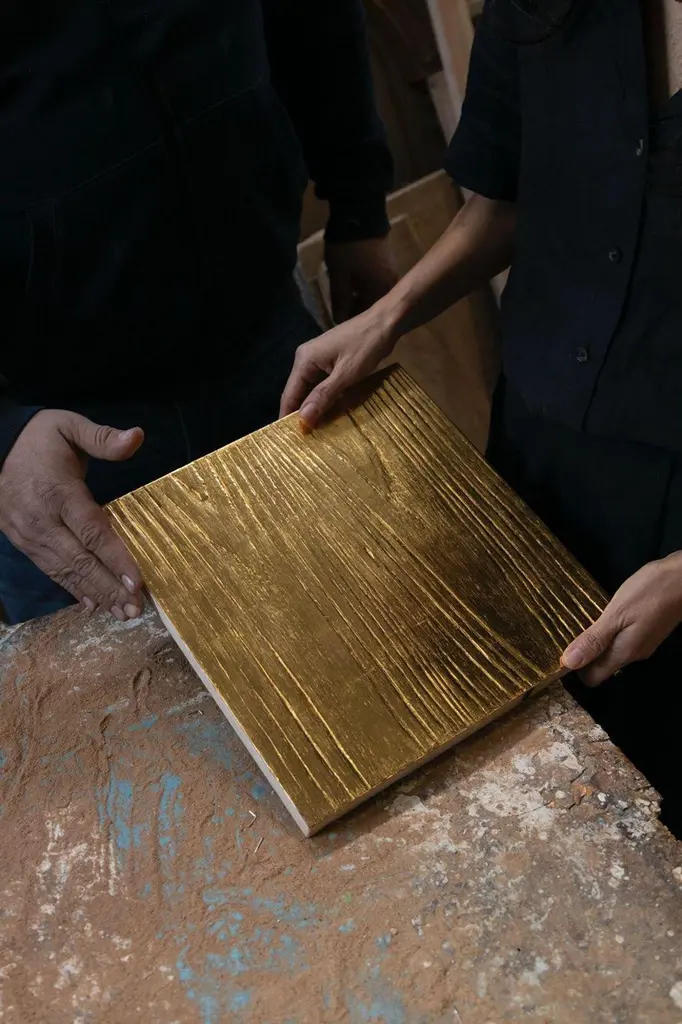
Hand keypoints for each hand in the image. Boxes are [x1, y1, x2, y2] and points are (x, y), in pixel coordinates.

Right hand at [0, 409, 144, 619]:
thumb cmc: (40, 438)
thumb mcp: (70, 426)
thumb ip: (102, 437)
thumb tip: (138, 436)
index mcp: (58, 492)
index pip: (92, 530)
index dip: (115, 558)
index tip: (137, 580)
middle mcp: (42, 519)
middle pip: (80, 560)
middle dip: (109, 587)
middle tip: (135, 610)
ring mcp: (30, 534)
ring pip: (65, 571)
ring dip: (95, 594)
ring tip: (121, 613)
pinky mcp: (23, 542)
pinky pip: (50, 570)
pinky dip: (73, 589)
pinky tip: (93, 605)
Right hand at [280, 302, 396, 428]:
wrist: (386, 322)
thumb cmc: (366, 346)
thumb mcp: (346, 374)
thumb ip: (324, 396)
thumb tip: (303, 420)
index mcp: (304, 360)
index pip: (290, 394)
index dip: (289, 417)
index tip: (290, 439)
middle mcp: (306, 359)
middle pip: (299, 393)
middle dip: (303, 414)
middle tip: (307, 440)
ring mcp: (318, 360)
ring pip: (312, 390)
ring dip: (316, 408)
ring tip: (318, 432)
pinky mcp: (330, 362)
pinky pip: (323, 385)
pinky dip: (327, 398)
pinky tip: (331, 413)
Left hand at [324, 238, 396, 323]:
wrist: (360, 213)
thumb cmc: (347, 248)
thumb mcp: (338, 276)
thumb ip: (340, 301)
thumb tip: (340, 321)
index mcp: (380, 291)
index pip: (366, 316)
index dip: (350, 320)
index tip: (336, 320)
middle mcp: (391, 286)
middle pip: (373, 306)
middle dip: (357, 309)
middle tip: (339, 308)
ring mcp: (393, 273)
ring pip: (376, 295)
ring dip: (362, 298)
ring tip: (345, 296)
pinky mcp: (390, 263)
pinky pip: (379, 284)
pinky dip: (368, 288)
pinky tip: (356, 285)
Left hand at [561, 552, 681, 685]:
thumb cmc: (651, 592)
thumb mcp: (617, 613)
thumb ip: (595, 639)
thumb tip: (569, 663)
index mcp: (624, 653)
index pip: (594, 678)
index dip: (576, 669)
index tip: (559, 650)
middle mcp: (633, 654)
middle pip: (601, 665)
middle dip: (583, 653)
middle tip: (565, 631)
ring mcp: (642, 642)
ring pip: (610, 651)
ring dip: (594, 640)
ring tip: (579, 620)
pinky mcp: (646, 630)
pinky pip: (619, 639)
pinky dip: (607, 630)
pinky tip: (600, 614)